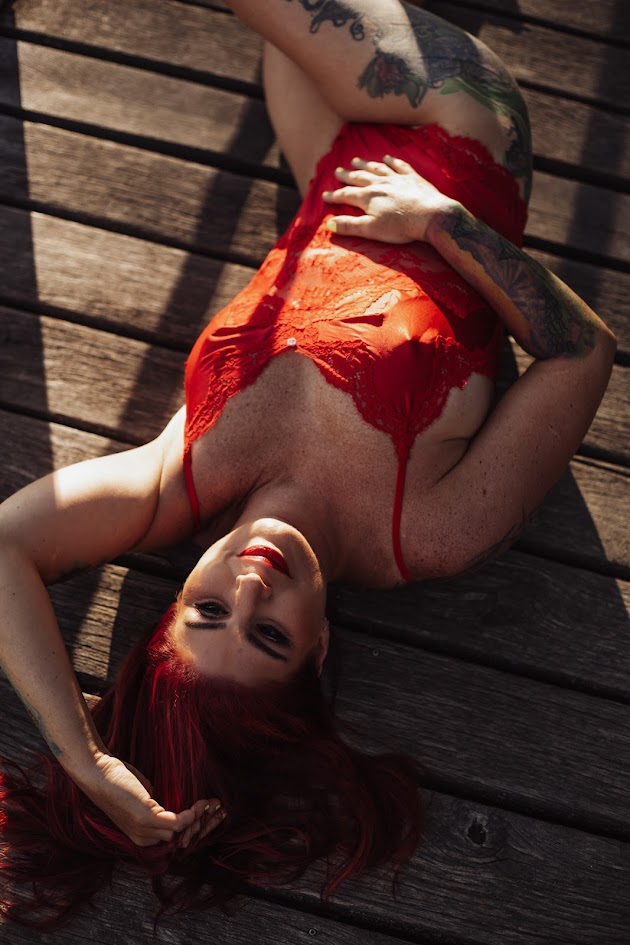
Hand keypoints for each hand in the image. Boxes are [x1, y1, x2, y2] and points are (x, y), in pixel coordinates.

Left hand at [78, 753, 224, 847]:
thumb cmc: (118, 780)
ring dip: (201, 818)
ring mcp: (145, 830)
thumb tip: (174, 803)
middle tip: (217, 810)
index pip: (173, 840)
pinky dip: (193, 813)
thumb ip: (156, 804)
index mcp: (142, 835)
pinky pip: (179, 822)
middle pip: (181, 839)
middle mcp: (143, 838)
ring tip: (212, 804)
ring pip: (182, 832)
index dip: (194, 829)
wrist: (97, 772)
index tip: (209, 815)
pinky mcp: (148, 818)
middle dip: (203, 826)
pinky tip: (201, 802)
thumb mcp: (141, 796)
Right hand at [322, 154, 457, 242]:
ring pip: (377, 168)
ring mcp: (397, 179)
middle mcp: (380, 184)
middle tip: (338, 171)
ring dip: (365, 165)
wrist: (431, 216)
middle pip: (360, 177)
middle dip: (347, 175)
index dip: (334, 196)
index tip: (324, 195)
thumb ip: (349, 226)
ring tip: (356, 161)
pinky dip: (391, 161)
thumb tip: (329, 224)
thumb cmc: (400, 226)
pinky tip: (387, 158)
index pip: (346, 195)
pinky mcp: (412, 178)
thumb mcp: (371, 230)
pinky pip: (399, 166)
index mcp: (368, 198)